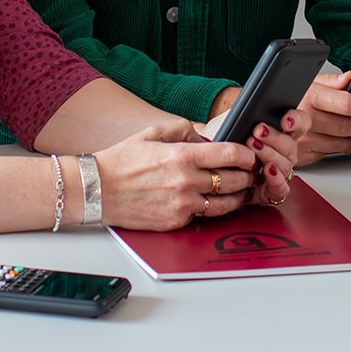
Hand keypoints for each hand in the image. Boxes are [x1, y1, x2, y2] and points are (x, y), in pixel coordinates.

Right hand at [97, 114, 306, 229]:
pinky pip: (203, 215)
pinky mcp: (175, 221)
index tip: (251, 154)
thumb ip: (183, 130)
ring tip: (242, 190)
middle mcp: (186, 181)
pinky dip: (211, 208)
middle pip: (233, 180)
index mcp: (182, 156)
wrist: (97, 189)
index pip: (229, 154)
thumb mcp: (153, 132)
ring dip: (237, 196)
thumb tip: (204, 136)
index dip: (246, 154)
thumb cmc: (122, 160)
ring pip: (224, 203)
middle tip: (253, 173)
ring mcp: (182, 204)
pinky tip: (215, 201)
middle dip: (247, 176)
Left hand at [198, 106, 307, 202]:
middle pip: (291, 144)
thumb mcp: (233, 118)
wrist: (207, 161)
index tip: (286, 120)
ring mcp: (279, 171)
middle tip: (258, 131)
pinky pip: (282, 188)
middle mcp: (283, 152)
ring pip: (286, 164)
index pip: (299, 123)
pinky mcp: (271, 190)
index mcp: (280, 131)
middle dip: (275, 137)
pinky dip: (276, 179)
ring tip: (254, 146)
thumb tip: (256, 102)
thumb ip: (246, 109)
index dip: (296, 120)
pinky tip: (267, 170)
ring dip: (271, 154)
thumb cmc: (222, 138)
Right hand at [287, 72, 350, 164]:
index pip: (346, 104)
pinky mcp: (304, 155)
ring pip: (343, 142)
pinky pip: (334, 153)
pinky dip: (348, 146)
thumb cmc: (294, 98)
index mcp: (310, 96)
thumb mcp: (310, 82)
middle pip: (348, 126)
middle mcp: (305, 118)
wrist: (266, 121)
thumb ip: (333, 81)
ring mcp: (304, 139)